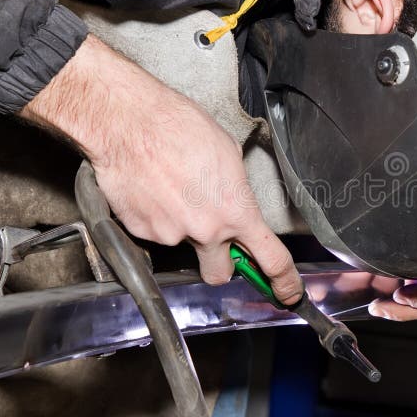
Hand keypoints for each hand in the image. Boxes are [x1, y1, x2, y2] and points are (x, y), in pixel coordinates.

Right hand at [20, 35, 303, 304]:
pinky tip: (152, 189)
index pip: (271, 258)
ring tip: (170, 187)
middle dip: (219, 262)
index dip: (284, 281)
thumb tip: (233, 202)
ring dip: (181, 226)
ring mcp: (170, 235)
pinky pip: (154, 233)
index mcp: (236, 211)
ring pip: (182, 245)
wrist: (127, 123)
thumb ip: (234, 191)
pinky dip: (155, 217)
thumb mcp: (227, 153)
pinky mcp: (140, 232)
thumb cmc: (178, 127)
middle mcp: (205, 231)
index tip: (288, 293)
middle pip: (219, 273)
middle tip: (212, 240)